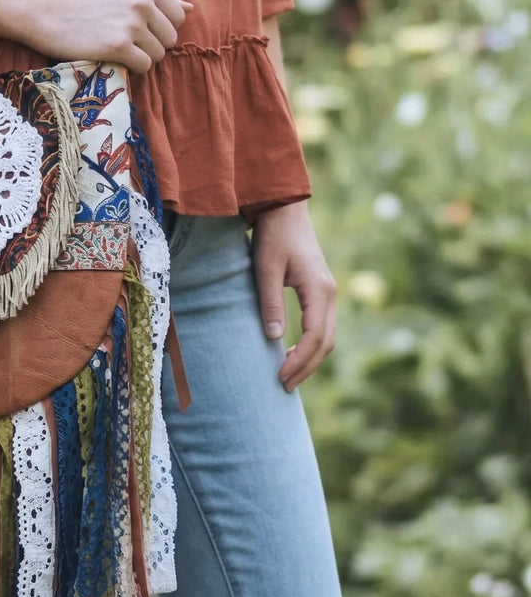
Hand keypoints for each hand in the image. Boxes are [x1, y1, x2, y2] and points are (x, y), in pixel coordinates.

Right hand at [26, 0, 192, 72]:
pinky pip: (144, 65)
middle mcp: (142, 2)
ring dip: (143, 57)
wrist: (50, 13)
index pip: (177, 17)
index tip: (140, 30)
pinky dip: (134, 68)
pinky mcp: (119, 46)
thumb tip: (190, 9)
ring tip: (122, 51)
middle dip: (154, 45)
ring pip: (159, 54)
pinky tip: (118, 59)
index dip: (161, 28)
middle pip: (171, 38)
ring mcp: (131, 24)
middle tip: (130, 43)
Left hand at [251, 201, 336, 391]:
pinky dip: (310, 345)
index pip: (315, 337)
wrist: (285, 210)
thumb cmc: (273, 237)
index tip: (280, 377)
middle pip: (326, 342)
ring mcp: (328, 293)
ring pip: (327, 337)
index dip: (299, 361)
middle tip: (283, 386)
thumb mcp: (265, 269)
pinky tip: (291, 353)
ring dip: (310, 359)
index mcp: (319, 290)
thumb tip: (274, 338)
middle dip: (306, 367)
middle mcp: (330, 294)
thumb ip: (270, 303)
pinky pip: (322, 326)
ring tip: (287, 376)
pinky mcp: (321, 291)